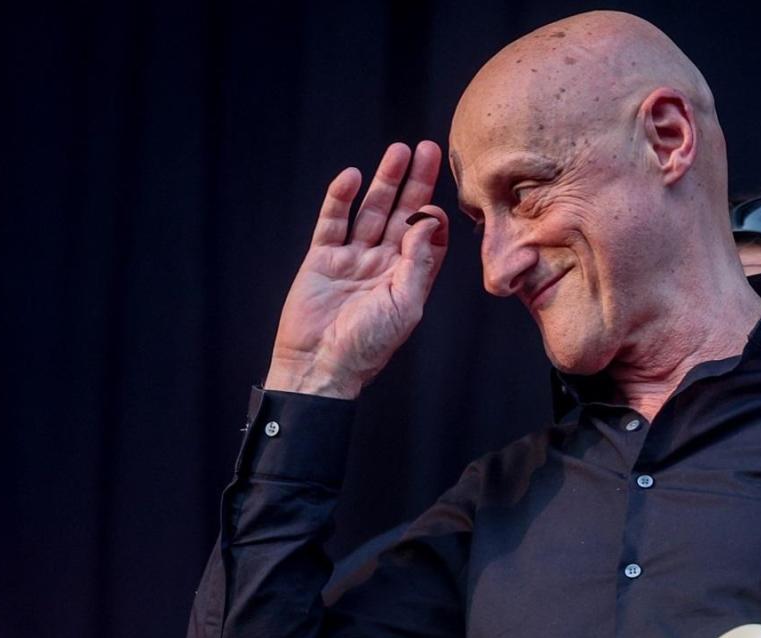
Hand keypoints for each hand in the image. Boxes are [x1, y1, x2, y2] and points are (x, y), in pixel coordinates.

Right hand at [265, 141, 449, 398]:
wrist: (320, 366)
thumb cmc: (368, 345)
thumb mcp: (405, 305)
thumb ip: (418, 262)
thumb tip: (430, 221)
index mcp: (408, 277)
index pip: (426, 236)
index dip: (434, 215)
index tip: (440, 200)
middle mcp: (382, 262)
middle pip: (401, 213)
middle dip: (415, 182)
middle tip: (429, 149)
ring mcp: (352, 257)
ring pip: (370, 210)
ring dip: (383, 181)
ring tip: (397, 151)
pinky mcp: (322, 257)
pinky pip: (333, 221)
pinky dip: (340, 199)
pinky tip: (351, 177)